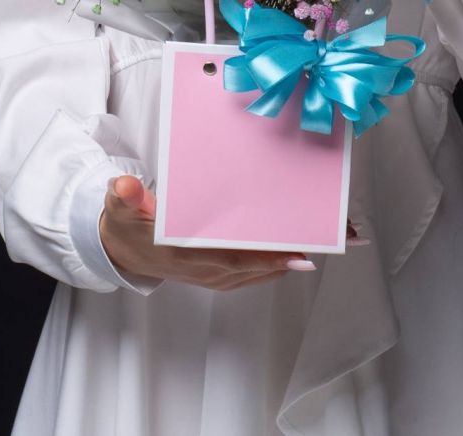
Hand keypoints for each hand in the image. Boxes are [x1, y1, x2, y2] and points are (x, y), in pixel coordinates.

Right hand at [99, 175, 364, 291]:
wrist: (123, 249)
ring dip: (301, 254)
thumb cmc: (127, 224)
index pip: (232, 257)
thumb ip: (125, 198)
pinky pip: (260, 268)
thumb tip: (125, 187)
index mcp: (187, 255)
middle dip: (301, 251)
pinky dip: (285, 259)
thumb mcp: (120, 207)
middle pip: (261, 264)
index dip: (266, 258)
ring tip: (338, 237)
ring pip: (266, 267)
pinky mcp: (224, 271)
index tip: (300, 253)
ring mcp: (217, 274)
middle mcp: (208, 270)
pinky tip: (306, 248)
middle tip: (343, 237)